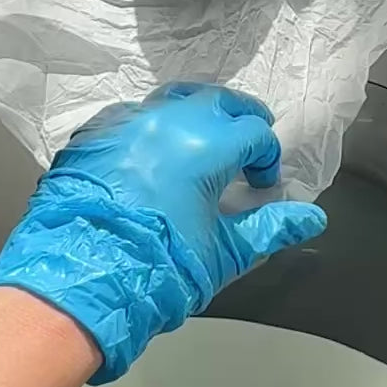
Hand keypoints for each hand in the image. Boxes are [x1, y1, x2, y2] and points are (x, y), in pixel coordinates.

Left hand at [0, 83, 326, 382]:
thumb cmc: (156, 274)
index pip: (254, 132)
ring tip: (202, 147)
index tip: (262, 187)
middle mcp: (166, 120)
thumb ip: (269, 229)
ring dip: (195, 115)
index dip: (267, 158)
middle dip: (239, 122)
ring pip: (173, 99)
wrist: (75, 287)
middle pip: (217, 101)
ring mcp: (125, 122)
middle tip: (245, 153)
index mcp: (204, 145)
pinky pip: (133, 117)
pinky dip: (153, 129)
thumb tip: (310, 219)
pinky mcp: (93, 134)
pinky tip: (154, 159)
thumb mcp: (223, 255)